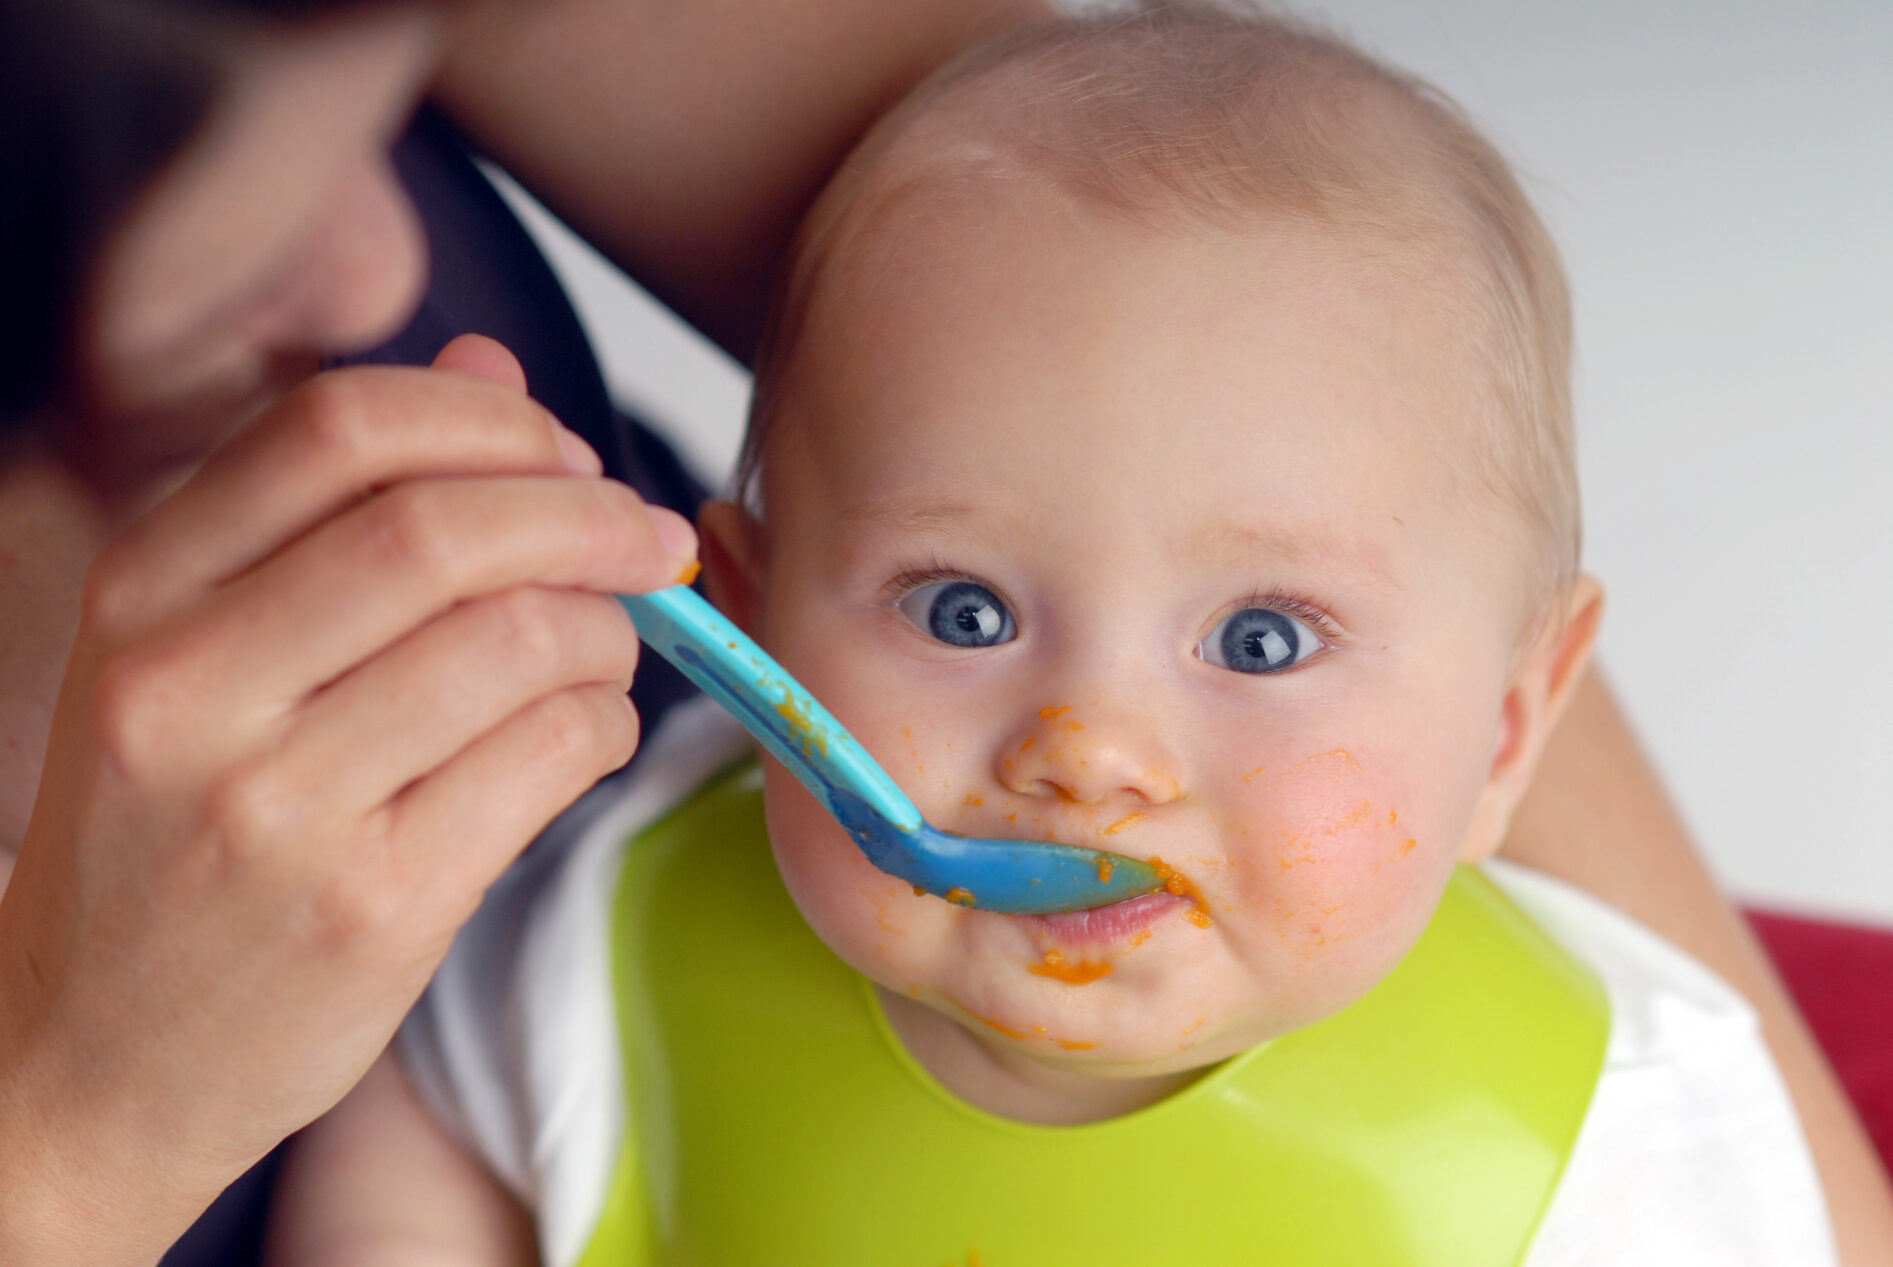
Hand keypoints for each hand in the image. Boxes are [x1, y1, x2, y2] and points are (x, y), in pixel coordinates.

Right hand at [0, 336, 692, 1264]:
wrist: (83, 1063)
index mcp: (140, 594)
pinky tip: (586, 731)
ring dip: (609, 631)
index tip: (566, 455)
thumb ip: (337, 504)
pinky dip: (604, 724)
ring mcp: (277, 807)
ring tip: (611, 650)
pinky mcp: (372, 907)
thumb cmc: (164, 844)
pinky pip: (547, 758)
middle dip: (588, 516)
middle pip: (443, 531)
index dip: (491, 422)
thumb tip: (491, 366)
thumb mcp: (197, 654)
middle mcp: (189, 688)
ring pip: (517, 644)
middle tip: (649, 539)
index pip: (337, 430)